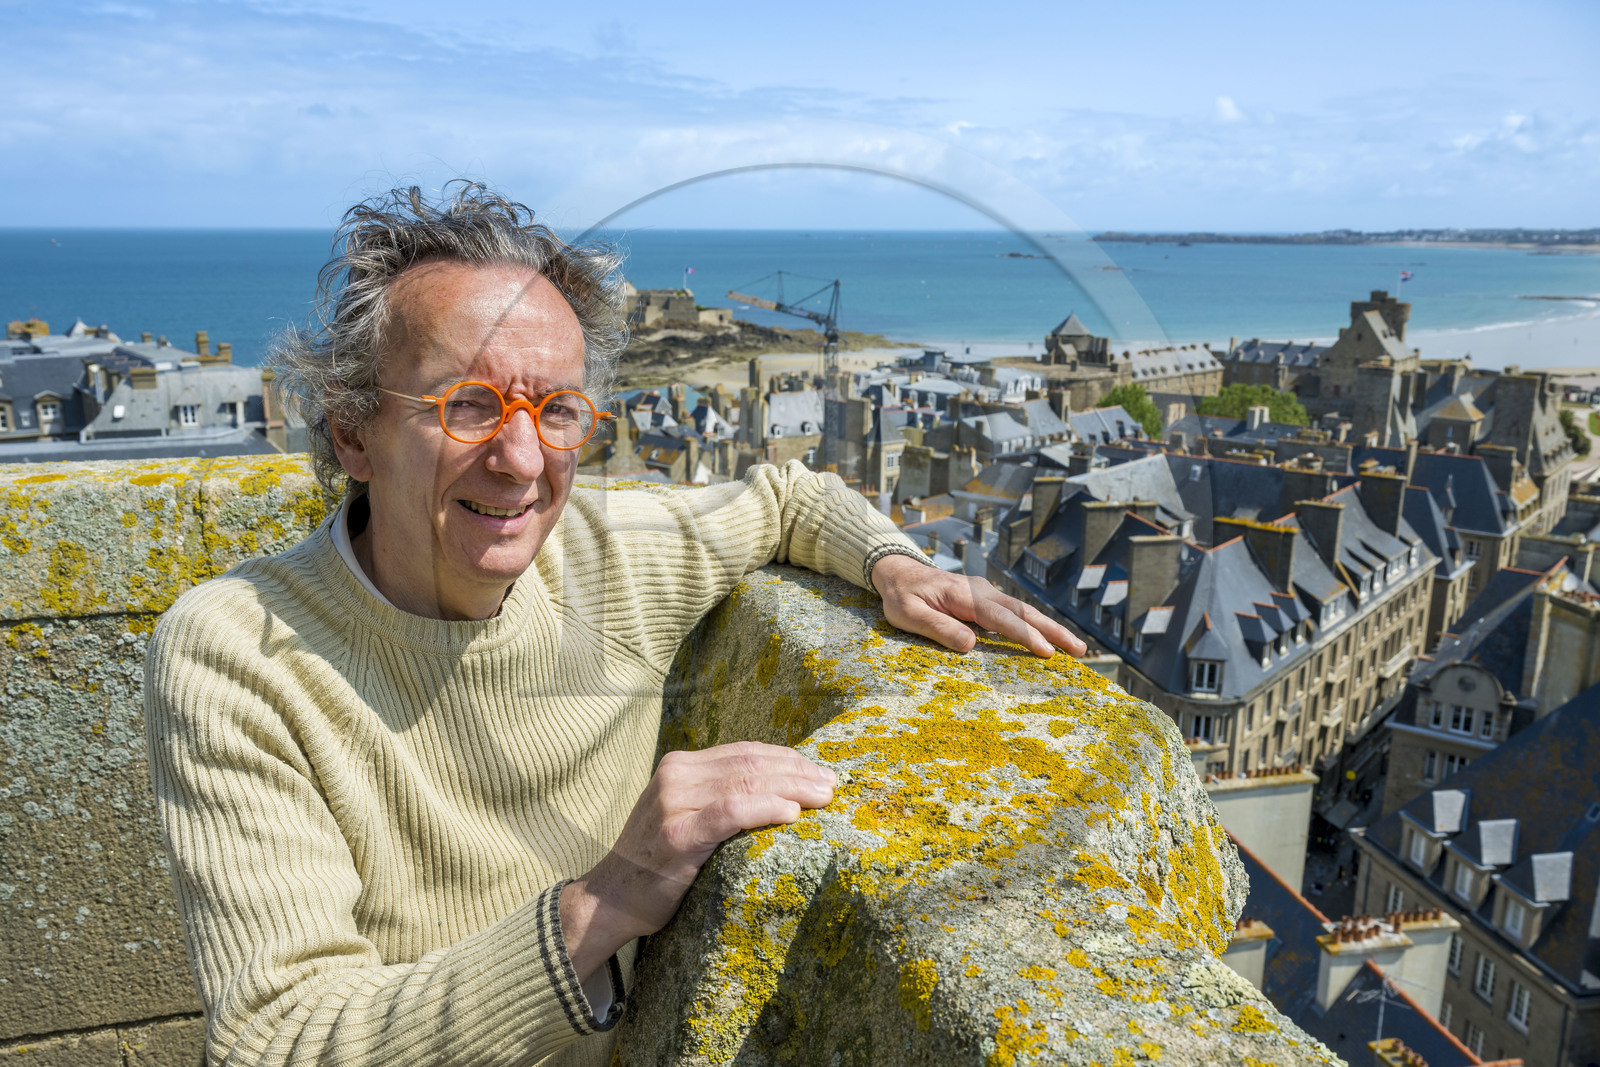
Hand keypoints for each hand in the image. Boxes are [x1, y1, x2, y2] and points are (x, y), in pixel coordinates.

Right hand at [560, 741, 834, 979]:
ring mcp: (674, 804)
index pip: (745, 752)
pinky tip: (792, 814)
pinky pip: (732, 812)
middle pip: (750, 763)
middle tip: (832, 785)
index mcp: (680, 766)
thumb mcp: (684, 815)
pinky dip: (766, 808)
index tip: (819, 772)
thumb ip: (718, 796)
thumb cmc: (656, 863)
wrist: (609, 899)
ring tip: (823, 798)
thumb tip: (779, 790)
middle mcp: (676, 776)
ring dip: (793, 788)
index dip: (787, 759)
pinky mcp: (678, 835)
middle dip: (798, 772)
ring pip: (747, 782)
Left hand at [871, 552, 1086, 658]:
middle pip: (1024, 611)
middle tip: (1080, 650)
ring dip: (1050, 628)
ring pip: (1024, 611)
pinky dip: (1035, 625)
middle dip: (1053, 631)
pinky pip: (1014, 613)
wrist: (897, 572)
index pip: (1002, 618)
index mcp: (965, 595)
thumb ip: (938, 628)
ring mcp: (986, 593)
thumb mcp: (908, 615)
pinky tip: (1047, 640)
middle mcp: (982, 591)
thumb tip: (970, 645)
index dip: (1026, 636)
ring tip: (1076, 648)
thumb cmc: (901, 596)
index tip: (1047, 652)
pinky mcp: (985, 599)